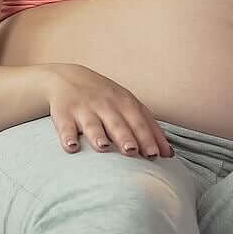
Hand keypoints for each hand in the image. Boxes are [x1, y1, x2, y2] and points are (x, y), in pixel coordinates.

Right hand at [40, 62, 172, 157]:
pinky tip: (71, 147)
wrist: (66, 78)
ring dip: (98, 135)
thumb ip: (148, 128)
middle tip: (132, 151)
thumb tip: (169, 155)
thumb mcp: (128, 105)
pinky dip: (67, 136)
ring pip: (92, 124)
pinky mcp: (63, 114)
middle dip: (125, 136)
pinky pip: (65, 126)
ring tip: (104, 147)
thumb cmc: (106, 98)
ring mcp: (84, 109)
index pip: (139, 121)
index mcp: (124, 103)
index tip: (154, 155)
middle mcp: (105, 105)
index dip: (147, 137)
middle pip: (117, 123)